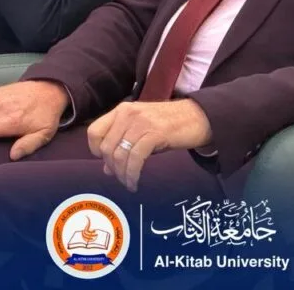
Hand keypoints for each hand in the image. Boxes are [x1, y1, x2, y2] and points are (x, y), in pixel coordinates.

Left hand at [86, 100, 212, 192]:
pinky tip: (135, 182)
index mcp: (122, 110)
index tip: (108, 164)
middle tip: (122, 178)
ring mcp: (141, 122)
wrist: (198, 116)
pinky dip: (132, 174)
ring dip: (122, 174)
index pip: (94, 132)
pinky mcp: (155, 132)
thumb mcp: (143, 131)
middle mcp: (128, 113)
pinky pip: (135, 158)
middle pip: (106, 147)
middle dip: (112, 168)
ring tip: (129, 183)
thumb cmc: (170, 125)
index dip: (96, 151)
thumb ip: (124, 144)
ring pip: (120, 154)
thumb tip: (107, 169)